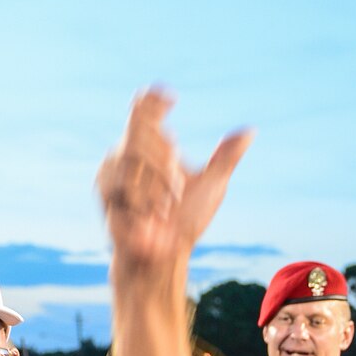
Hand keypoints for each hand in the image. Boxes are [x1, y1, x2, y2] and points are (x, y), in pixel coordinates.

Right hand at [97, 90, 253, 278]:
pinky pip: (123, 185)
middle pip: (138, 130)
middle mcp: (126, 152)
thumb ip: (226, 158)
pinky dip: (143, 202)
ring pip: (130, 158)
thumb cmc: (187, 221)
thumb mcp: (212, 187)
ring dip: (156, 186)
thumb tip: (251, 131)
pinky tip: (151, 219)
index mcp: (150, 145)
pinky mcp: (104, 194)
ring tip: (165, 209)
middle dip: (163, 160)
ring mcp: (111, 172)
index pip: (144, 108)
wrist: (166, 256)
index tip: (172, 99)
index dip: (153, 99)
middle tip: (177, 190)